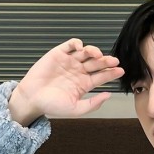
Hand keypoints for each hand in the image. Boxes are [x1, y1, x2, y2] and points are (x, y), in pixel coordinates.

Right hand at [8, 38, 124, 124]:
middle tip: (114, 61)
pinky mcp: (59, 54)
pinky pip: (71, 45)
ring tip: (98, 55)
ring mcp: (69, 62)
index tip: (121, 71)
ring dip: (94, 52)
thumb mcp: (75, 109)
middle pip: (96, 63)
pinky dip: (77, 44)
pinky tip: (82, 47)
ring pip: (85, 53)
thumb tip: (108, 95)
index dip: (111, 73)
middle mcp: (78, 72)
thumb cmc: (52, 106)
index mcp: (83, 84)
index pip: (101, 77)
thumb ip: (92, 104)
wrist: (33, 99)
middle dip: (106, 61)